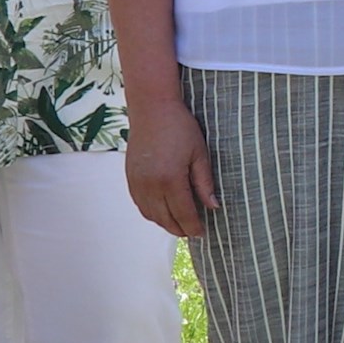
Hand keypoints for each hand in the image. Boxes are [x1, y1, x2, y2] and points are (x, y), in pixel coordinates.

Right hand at [123, 89, 216, 239]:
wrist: (152, 109)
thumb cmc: (180, 127)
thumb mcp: (199, 153)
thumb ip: (204, 183)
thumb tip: (213, 207)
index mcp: (170, 179)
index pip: (183, 214)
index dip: (193, 227)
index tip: (202, 233)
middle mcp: (151, 185)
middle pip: (166, 219)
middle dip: (180, 229)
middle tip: (192, 231)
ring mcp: (137, 182)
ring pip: (151, 215)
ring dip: (165, 223)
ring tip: (179, 224)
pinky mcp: (130, 178)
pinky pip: (140, 205)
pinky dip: (152, 213)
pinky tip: (162, 211)